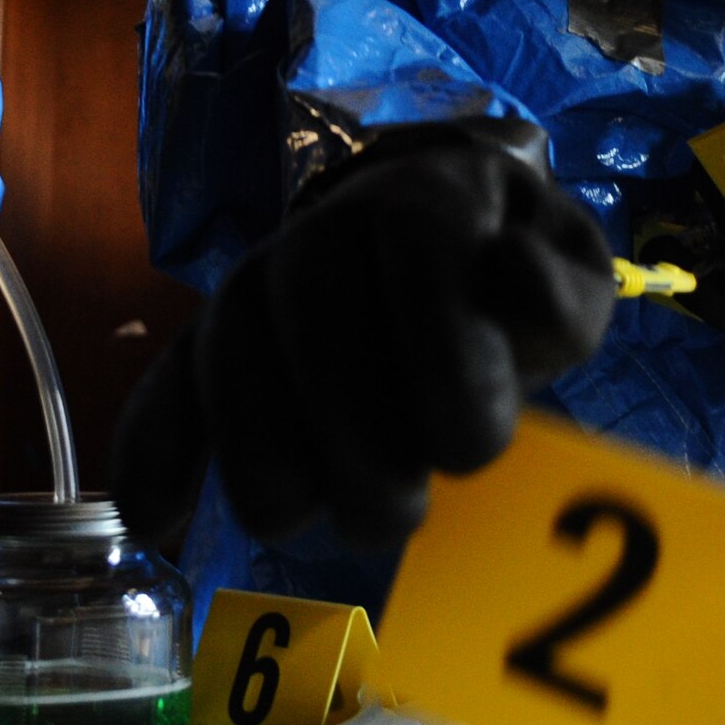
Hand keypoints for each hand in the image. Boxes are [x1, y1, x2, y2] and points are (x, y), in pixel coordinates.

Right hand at [112, 127, 615, 545]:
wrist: (429, 230)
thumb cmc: (505, 271)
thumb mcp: (570, 274)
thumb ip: (562, 295)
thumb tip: (509, 276)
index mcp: (424, 200)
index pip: (417, 253)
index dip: (442, 361)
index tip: (471, 451)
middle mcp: (324, 232)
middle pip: (317, 330)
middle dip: (358, 445)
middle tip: (402, 514)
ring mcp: (254, 286)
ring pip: (232, 368)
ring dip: (269, 464)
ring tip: (315, 521)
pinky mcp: (208, 346)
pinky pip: (164, 390)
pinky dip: (153, 456)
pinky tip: (156, 524)